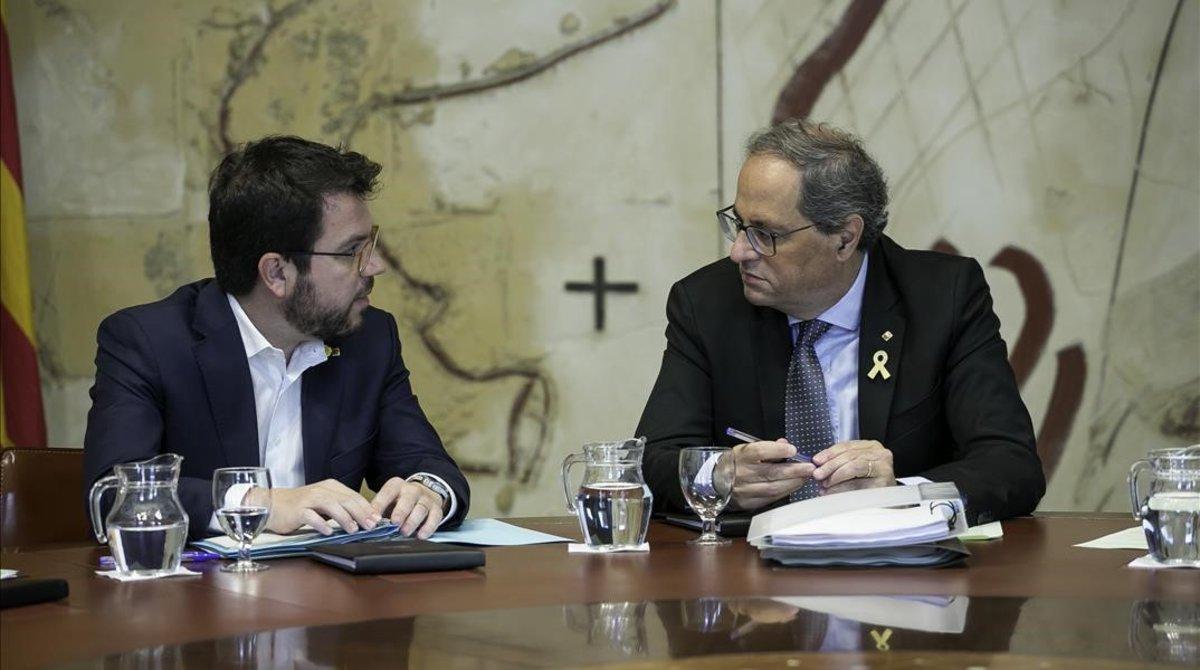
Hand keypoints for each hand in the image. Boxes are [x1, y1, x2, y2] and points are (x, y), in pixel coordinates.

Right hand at [246, 479, 380, 535]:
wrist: (272, 504)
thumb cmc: (300, 506)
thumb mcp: (323, 503)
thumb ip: (340, 507)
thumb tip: (362, 519)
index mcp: (331, 487)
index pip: (353, 496)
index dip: (367, 508)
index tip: (378, 520)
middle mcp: (321, 490)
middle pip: (346, 500)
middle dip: (361, 513)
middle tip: (371, 525)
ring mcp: (309, 499)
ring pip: (331, 506)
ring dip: (344, 518)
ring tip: (353, 529)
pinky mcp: (297, 510)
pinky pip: (311, 517)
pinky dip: (321, 524)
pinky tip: (328, 532)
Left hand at [370, 477, 444, 538]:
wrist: (425, 493)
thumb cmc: (400, 501)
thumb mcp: (388, 501)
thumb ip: (378, 510)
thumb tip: (366, 523)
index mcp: (396, 486)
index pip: (387, 492)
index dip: (380, 505)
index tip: (374, 519)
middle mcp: (412, 490)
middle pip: (408, 499)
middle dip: (401, 512)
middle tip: (395, 524)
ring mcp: (426, 498)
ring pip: (421, 508)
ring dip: (413, 521)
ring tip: (405, 532)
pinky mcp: (437, 508)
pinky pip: (435, 517)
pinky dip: (428, 527)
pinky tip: (421, 535)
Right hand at [729, 439, 815, 510]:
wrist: (715, 480)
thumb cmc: (736, 462)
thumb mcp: (746, 449)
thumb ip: (767, 447)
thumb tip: (786, 445)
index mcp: (740, 456)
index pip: (760, 452)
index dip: (778, 450)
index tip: (793, 450)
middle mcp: (742, 473)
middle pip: (771, 472)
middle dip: (794, 470)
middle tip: (810, 468)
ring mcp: (745, 490)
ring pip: (773, 488)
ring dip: (793, 483)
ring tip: (805, 478)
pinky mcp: (748, 502)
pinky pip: (770, 499)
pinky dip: (785, 492)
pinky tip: (794, 486)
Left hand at [811, 440, 894, 494]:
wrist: (889, 502)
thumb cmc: (870, 485)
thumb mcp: (855, 469)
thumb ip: (839, 464)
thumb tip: (818, 466)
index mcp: (871, 447)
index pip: (847, 446)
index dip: (829, 453)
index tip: (816, 461)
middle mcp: (880, 454)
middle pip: (849, 456)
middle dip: (830, 465)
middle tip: (817, 474)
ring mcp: (884, 468)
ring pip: (853, 467)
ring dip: (835, 476)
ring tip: (824, 484)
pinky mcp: (884, 483)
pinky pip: (858, 483)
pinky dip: (842, 487)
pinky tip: (832, 491)